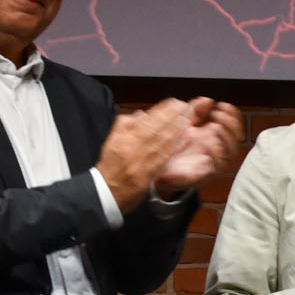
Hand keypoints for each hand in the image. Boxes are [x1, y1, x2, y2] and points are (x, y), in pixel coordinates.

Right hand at [95, 98, 191, 213]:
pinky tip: (184, 139)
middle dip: (172, 117)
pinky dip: (174, 147)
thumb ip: (124, 125)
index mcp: (125, 138)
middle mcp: (134, 147)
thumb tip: (140, 114)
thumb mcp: (111, 141)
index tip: (174, 103)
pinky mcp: (149, 174)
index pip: (147, 120)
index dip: (162, 111)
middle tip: (185, 107)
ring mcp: (142, 161)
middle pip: (156, 129)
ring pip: (161, 141)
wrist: (107, 191)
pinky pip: (163, 158)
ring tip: (187, 119)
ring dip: (176, 130)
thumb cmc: (111, 166)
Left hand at [154, 96, 246, 198]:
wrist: (157, 170)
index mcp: (211, 136)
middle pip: (237, 137)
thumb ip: (194, 111)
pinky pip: (219, 164)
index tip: (222, 105)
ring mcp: (211, 160)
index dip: (232, 114)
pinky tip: (209, 143)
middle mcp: (214, 148)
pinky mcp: (206, 172)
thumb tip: (207, 100)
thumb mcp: (181, 124)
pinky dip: (218, 153)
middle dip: (231, 122)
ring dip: (227, 136)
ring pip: (232, 150)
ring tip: (216, 126)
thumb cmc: (170, 149)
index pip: (232, 124)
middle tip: (218, 113)